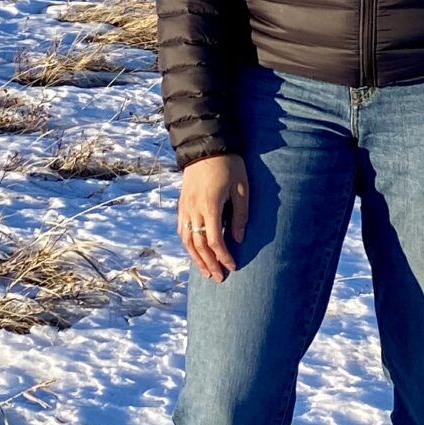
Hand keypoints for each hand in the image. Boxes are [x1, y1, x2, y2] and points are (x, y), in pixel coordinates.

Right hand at [177, 154, 249, 281]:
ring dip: (196, 259)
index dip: (224, 256)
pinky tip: (195, 253)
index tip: (233, 266)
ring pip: (187, 240)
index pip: (215, 240)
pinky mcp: (181, 204)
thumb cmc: (229, 165)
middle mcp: (194, 209)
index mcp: (210, 206)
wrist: (206, 146)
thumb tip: (239, 239)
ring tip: (206, 272)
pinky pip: (182, 230)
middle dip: (209, 264)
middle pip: (199, 245)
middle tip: (219, 278)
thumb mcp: (242, 188)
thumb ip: (240, 215)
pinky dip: (188, 245)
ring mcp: (185, 207)